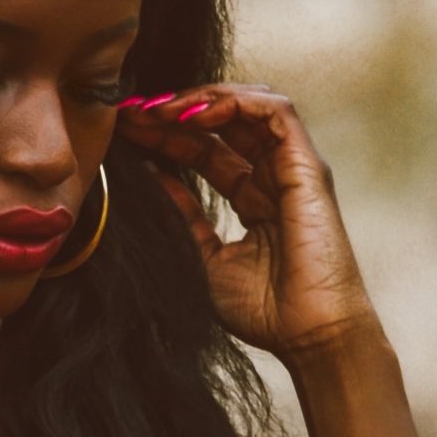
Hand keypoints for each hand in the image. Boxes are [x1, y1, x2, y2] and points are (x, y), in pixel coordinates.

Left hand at [115, 85, 377, 360]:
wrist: (309, 336)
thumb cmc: (266, 312)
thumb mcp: (206, 259)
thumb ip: (184, 218)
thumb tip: (152, 179)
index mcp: (252, 200)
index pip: (205, 152)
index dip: (166, 137)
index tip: (126, 132)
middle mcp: (272, 178)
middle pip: (221, 126)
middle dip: (174, 112)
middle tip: (129, 112)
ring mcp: (291, 169)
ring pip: (248, 108)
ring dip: (200, 100)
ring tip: (157, 109)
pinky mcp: (306, 166)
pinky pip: (275, 112)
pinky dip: (235, 102)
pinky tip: (193, 112)